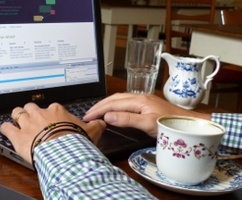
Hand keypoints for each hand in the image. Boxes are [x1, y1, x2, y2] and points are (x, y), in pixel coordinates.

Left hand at [0, 102, 105, 163]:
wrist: (64, 152)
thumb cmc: (76, 142)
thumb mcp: (91, 131)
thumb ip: (95, 124)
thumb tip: (101, 122)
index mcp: (57, 110)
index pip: (51, 107)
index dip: (50, 113)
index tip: (51, 119)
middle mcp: (40, 114)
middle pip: (31, 106)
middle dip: (31, 112)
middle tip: (33, 119)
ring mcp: (27, 124)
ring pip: (17, 113)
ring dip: (17, 116)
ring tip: (17, 120)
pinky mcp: (18, 136)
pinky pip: (5, 127)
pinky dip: (4, 128)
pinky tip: (5, 129)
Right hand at [83, 93, 209, 136]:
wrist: (189, 124)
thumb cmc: (170, 125)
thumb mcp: (147, 124)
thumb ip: (127, 119)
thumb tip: (107, 116)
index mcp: (138, 100)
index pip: (112, 104)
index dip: (98, 110)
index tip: (87, 117)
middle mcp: (139, 97)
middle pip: (114, 99)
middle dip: (99, 105)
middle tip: (87, 114)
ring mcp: (143, 100)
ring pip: (119, 99)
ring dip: (106, 104)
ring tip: (97, 111)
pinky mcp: (147, 104)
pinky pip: (125, 101)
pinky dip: (115, 105)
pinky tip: (114, 110)